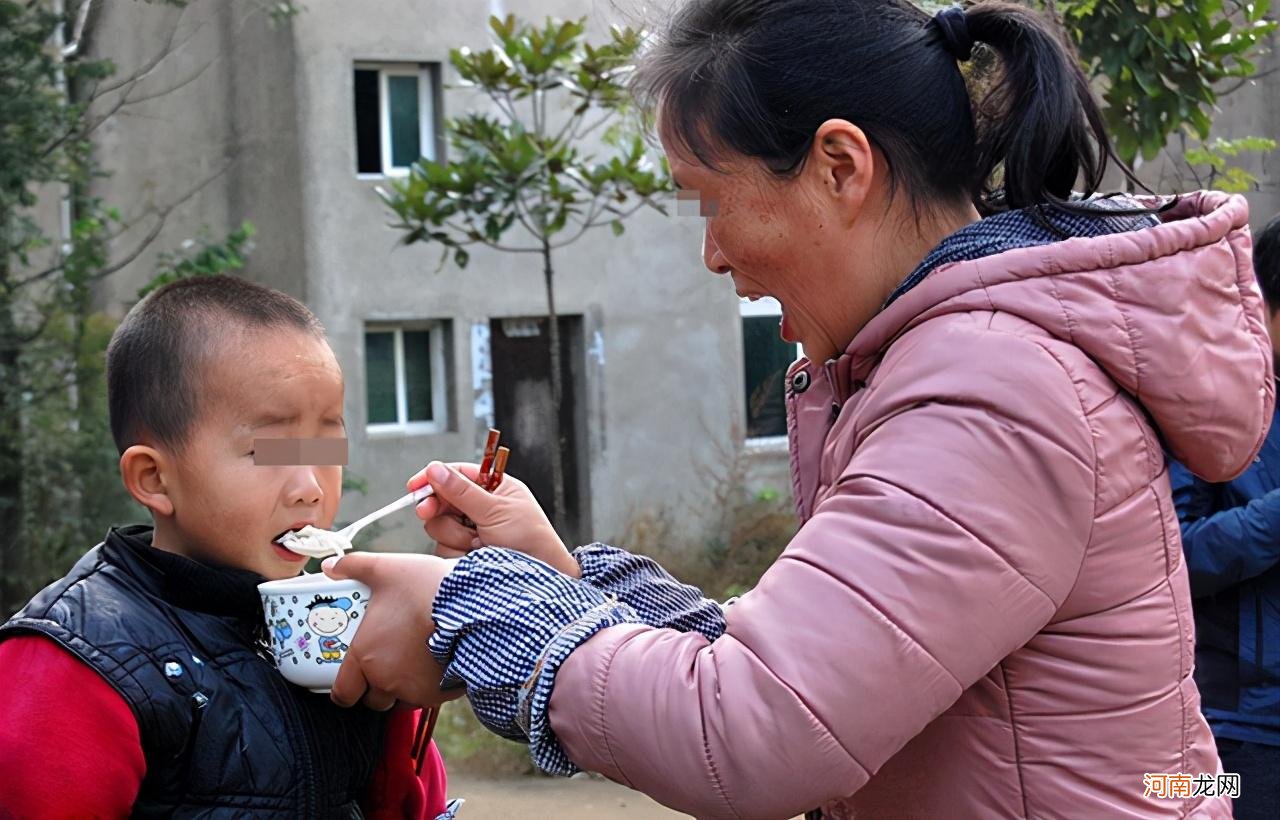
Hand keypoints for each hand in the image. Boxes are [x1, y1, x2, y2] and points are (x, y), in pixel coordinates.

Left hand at [321, 551, 466, 710]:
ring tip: (412, 661)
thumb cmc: (427, 589)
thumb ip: (354, 566)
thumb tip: (332, 566)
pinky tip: (435, 662)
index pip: (343, 692)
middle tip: (384, 663)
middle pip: (373, 699)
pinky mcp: (441, 693)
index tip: (350, 678)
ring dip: (403, 687)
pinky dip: (428, 685)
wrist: (473, 606)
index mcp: (366, 656)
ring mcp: (415, 689)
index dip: (344, 688)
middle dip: (376, 686)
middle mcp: (387, 679)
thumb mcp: (386, 570)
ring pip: (402, 699)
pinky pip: (428, 697)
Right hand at [409, 461, 579, 577]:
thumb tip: (435, 469)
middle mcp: (480, 508)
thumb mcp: (496, 511)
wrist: (540, 579)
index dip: (434, 477)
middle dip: (437, 508)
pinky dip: (456, 552)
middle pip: (441, 499)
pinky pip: (442, 548)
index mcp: (494, 488)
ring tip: (480, 543)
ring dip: (456, 535)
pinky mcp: (463, 554)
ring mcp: (470, 531)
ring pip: (438, 526)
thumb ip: (463, 492)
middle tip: (427, 512)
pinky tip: (476, 556)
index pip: (458, 474)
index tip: (415, 485)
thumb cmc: (530, 541)